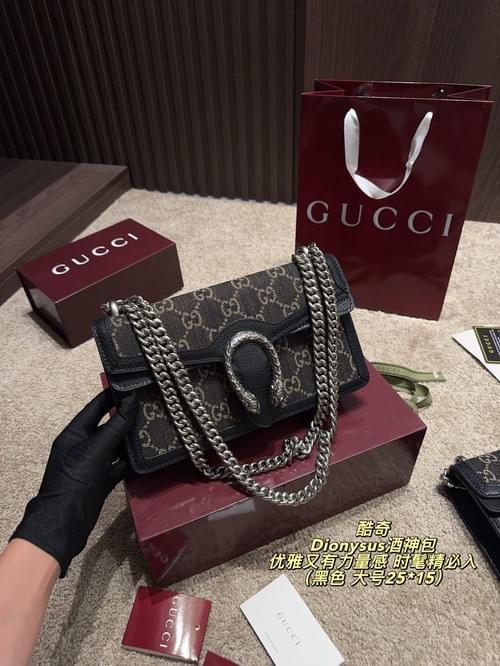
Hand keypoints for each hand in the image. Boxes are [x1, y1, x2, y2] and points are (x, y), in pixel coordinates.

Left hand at [11, 389, 137, 576]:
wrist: (65, 523)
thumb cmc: (76, 481)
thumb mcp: (97, 449)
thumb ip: (116, 426)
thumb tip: (132, 400)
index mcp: (75, 434)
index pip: (95, 407)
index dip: (112, 395)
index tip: (133, 385)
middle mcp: (83, 446)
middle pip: (107, 426)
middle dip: (126, 417)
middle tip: (150, 404)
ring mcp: (93, 464)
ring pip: (115, 446)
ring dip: (131, 439)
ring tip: (154, 425)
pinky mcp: (102, 480)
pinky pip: (119, 465)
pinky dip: (132, 460)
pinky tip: (149, 454)